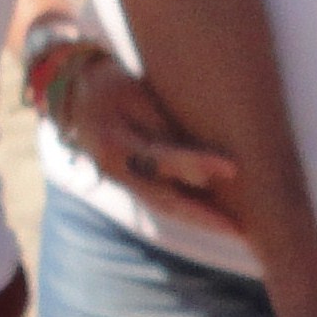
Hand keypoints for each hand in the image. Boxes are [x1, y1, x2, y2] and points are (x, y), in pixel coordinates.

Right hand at [58, 56, 241, 240]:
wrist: (78, 93)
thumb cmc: (113, 86)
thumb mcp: (135, 95)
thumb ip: (163, 126)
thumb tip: (201, 157)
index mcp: (114, 144)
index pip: (160, 159)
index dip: (195, 164)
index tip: (232, 168)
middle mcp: (115, 170)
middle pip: (163, 198)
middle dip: (202, 215)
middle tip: (238, 227)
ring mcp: (120, 179)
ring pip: (163, 206)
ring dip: (198, 220)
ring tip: (233, 229)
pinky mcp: (129, 182)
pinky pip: (160, 201)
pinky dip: (186, 211)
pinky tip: (212, 218)